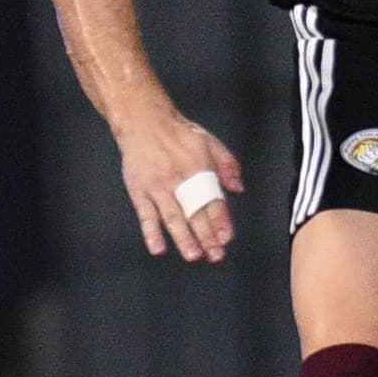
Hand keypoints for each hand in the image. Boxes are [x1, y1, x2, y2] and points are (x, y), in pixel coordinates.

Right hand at [117, 105, 242, 262]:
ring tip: (194, 255)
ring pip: (173, 216)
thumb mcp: (209, 142)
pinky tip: (158, 248)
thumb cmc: (177, 133)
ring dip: (184, 238)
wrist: (143, 121)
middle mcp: (179, 179)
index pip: (213, 200)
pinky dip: (151, 233)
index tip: (227, 238)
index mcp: (199, 168)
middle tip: (215, 255)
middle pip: (195, 212)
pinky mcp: (139, 191)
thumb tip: (238, 189)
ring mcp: (158, 187)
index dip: (221, 221)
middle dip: (207, 236)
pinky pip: (146, 215)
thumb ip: (227, 165)